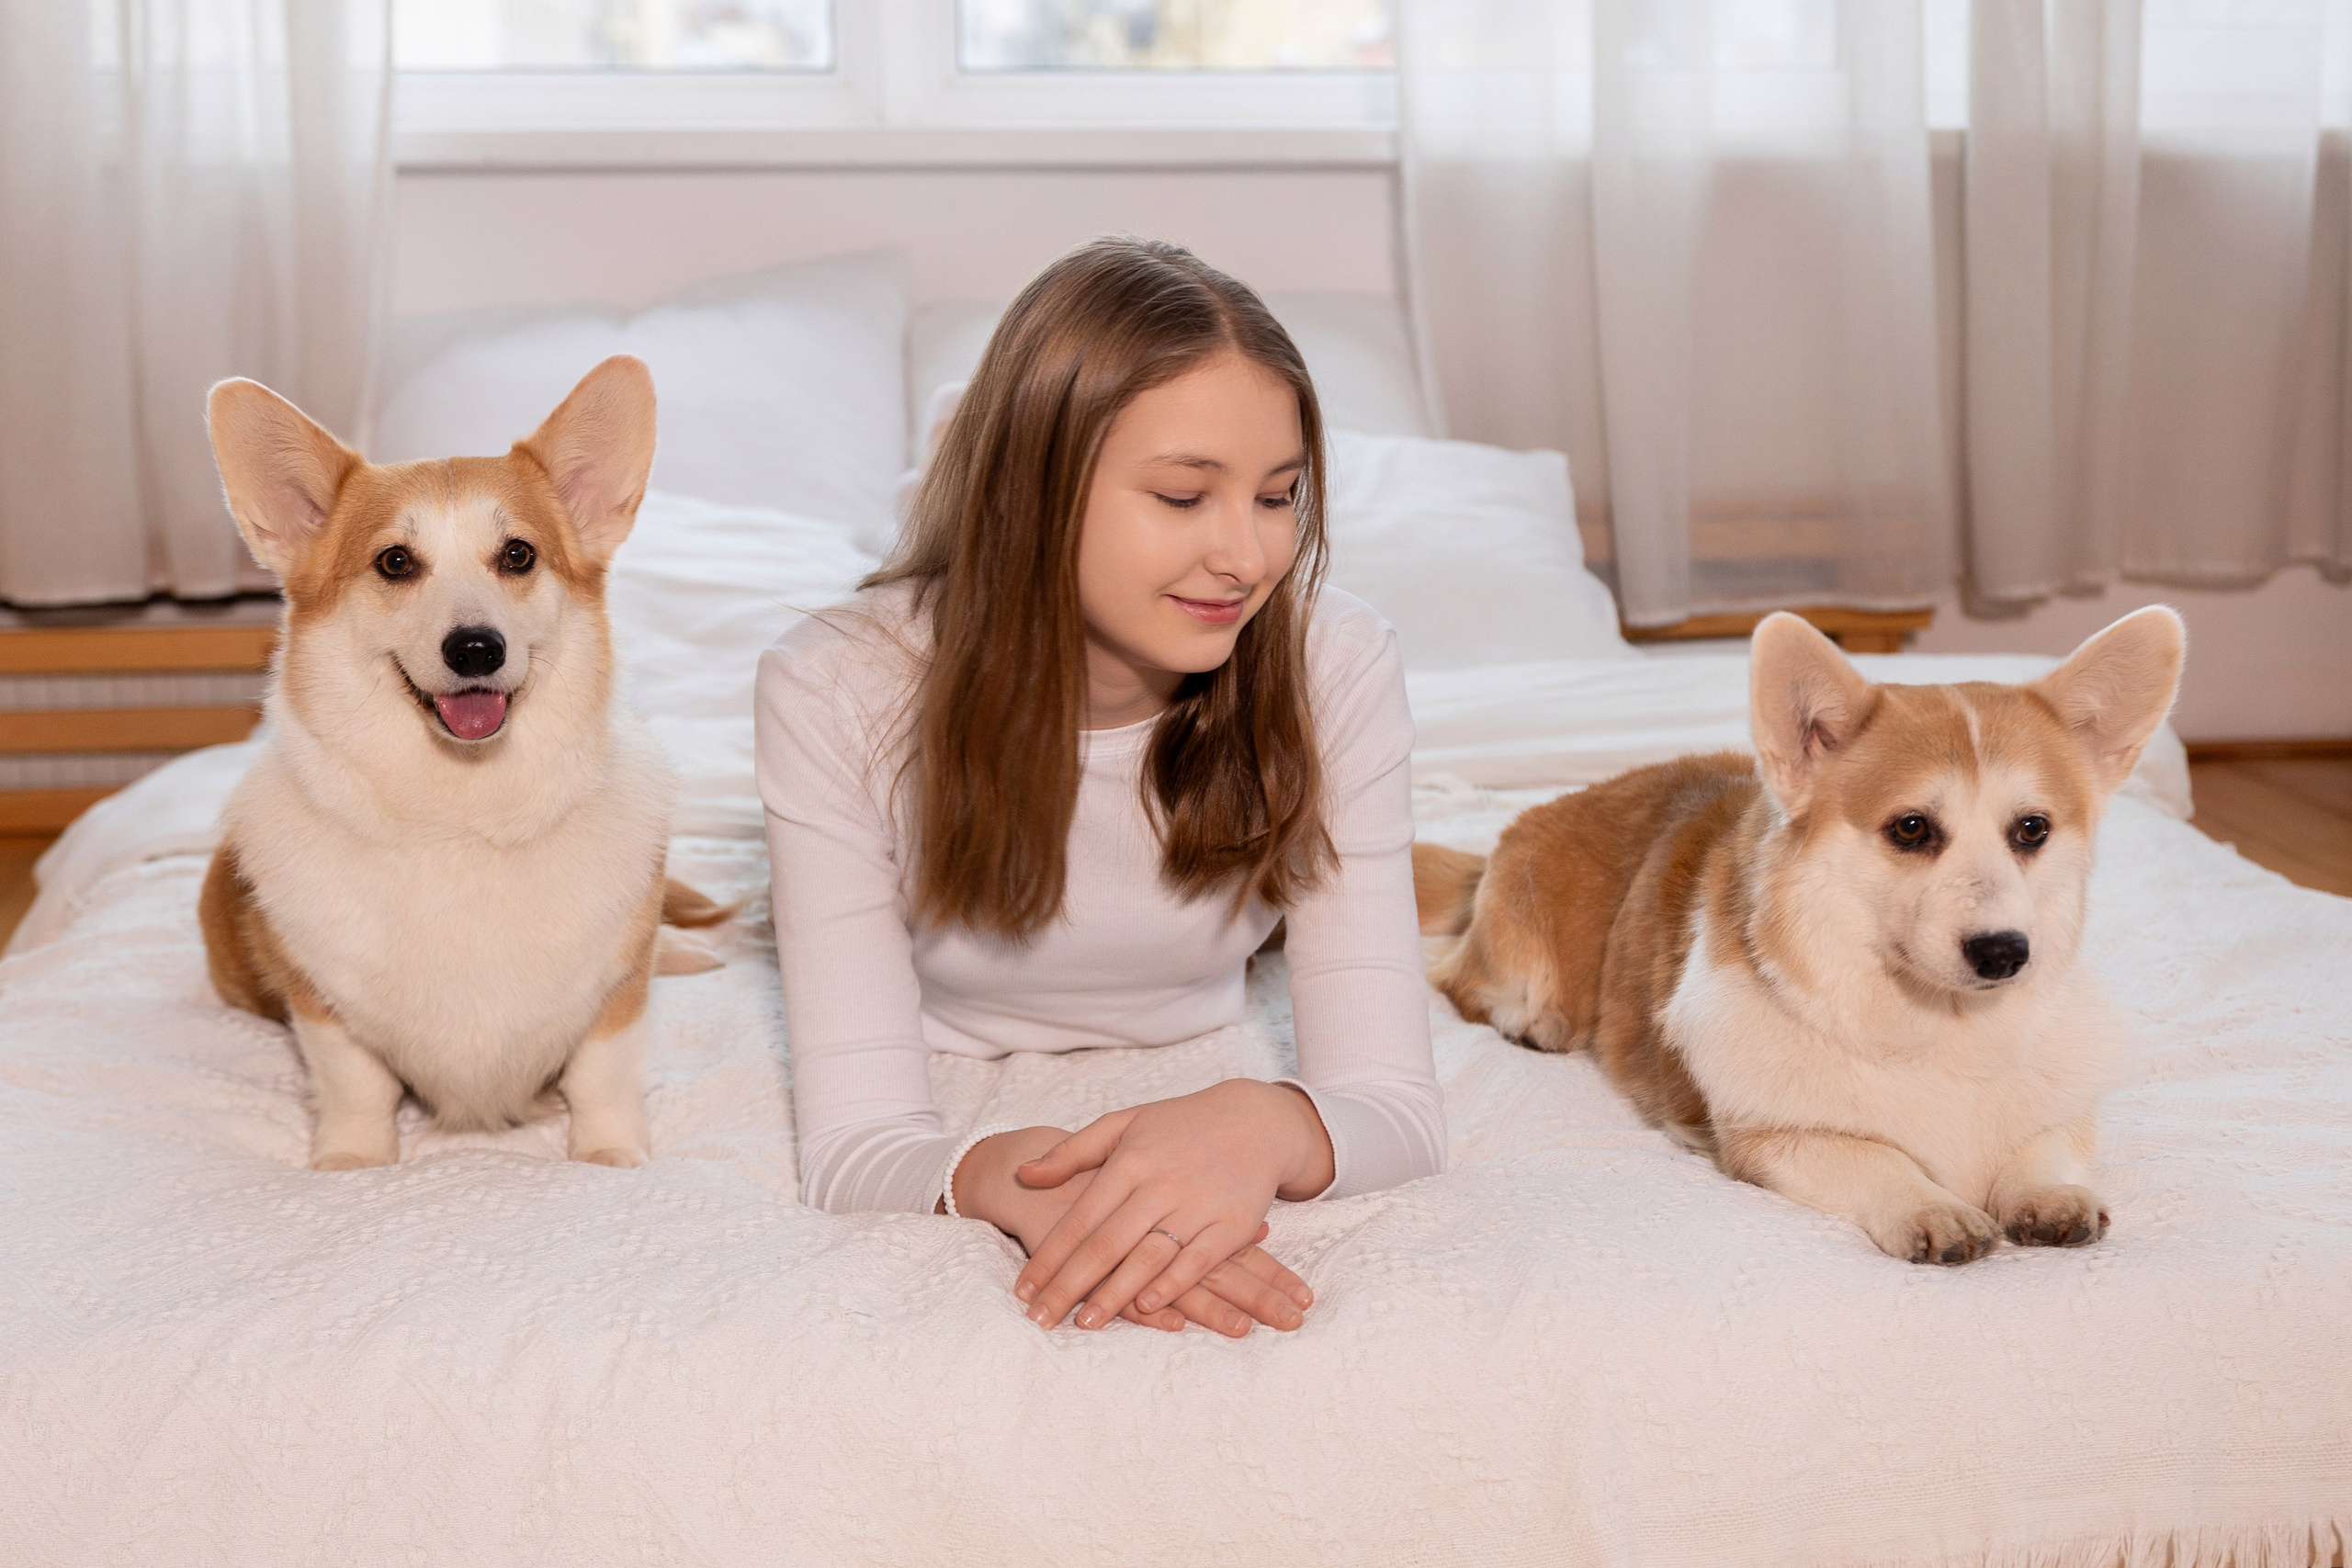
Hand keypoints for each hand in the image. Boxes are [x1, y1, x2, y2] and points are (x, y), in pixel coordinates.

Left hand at [952, 1127, 1304, 1334]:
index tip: (1024, 1290)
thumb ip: (1071, 1151)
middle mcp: (1160, 1185)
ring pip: (1147, 1257)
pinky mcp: (1233, 1224)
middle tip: (1040, 1319)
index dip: (1049, 1257)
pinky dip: (1171, 1285)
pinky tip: (1146, 1307)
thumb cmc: (1181, 1124)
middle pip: (1106, 1245)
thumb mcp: (1123, 1124)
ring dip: (1114, 1294)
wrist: (1256, 1119)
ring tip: (1084, 1323)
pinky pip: (1198, 1261)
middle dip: (1069, 1286)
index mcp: (1129, 1161)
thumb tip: (1023, 1174)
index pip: (1080, 1219)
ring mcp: (1198, 1205)